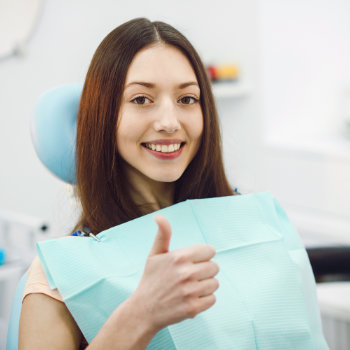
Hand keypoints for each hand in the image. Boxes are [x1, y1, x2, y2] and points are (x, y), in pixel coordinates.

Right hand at [130, 215, 218, 332]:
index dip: (203, 255)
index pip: (210, 250)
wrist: (143, 311)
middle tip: (190, 276)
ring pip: (215, 283)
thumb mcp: (154, 254)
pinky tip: (191, 298)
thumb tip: (158, 216)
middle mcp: (185, 273)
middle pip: (215, 267)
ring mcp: (190, 291)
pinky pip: (212, 299)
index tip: (194, 261)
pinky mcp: (193, 308)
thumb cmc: (151, 280)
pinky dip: (204, 300)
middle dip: (205, 271)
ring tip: (190, 288)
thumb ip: (162, 234)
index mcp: (179, 257)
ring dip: (205, 286)